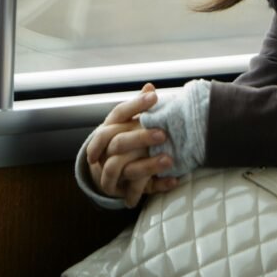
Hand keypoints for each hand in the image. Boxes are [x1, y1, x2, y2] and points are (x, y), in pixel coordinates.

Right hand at [87, 83, 178, 206]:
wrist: (103, 172)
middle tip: (163, 134)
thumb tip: (149, 86)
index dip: (135, 105)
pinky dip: (157, 186)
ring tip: (170, 160)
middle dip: (141, 138)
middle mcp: (107, 150)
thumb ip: (138, 107)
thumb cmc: (121, 141)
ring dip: (149, 166)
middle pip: (119, 142)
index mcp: (109, 128)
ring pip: (127, 169)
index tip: (154, 96)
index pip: (119, 113)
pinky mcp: (121, 190)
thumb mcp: (126, 123)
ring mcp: (111, 171)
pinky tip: (173, 180)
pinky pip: (139, 190)